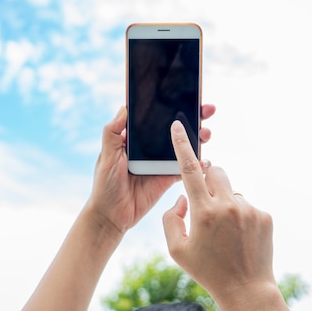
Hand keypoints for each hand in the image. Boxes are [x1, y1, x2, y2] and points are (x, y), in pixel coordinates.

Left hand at [86, 105, 215, 240]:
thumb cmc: (104, 184)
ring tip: (207, 133)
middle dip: (193, 117)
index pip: (155, 116)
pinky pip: (187, 168)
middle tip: (207, 109)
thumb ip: (112, 133)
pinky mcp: (169, 178)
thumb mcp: (106, 156)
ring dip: (199, 137)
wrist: (112, 216)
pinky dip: (199, 164)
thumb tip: (123, 108)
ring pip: (184, 145)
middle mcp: (151, 146)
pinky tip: (206, 161)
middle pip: (175, 128)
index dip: (171, 104)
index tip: (187, 94)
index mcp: (136, 137)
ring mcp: (161, 161)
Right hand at [163, 120, 274, 309]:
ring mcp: (249, 210)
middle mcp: (228, 206)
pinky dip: (239, 214)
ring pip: (231, 191)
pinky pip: (246, 204)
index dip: (182, 146)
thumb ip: (171, 219)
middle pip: (216, 172)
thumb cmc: (207, 271)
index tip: (179, 127)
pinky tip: (239, 237)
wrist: (247, 291)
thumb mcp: (177, 250)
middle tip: (205, 201)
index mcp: (204, 212)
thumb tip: (183, 198)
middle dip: (208, 178)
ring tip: (225, 232)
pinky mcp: (264, 215)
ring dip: (224, 202)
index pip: (190, 170)